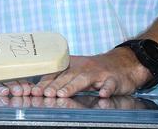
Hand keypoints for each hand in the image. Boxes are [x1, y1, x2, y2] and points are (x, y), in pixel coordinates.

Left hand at [32, 49, 148, 97]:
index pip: (56, 74)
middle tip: (45, 93)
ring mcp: (99, 73)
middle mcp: (84, 68)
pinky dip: (106, 89)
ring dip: (73, 87)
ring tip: (63, 94)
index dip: (45, 82)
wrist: (123, 63)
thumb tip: (40, 89)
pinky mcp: (113, 79)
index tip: (34, 91)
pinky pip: (109, 84)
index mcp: (73, 66)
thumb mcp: (77, 71)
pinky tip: (102, 94)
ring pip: (84, 79)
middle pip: (67, 76)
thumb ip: (61, 79)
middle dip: (55, 85)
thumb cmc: (96, 70)